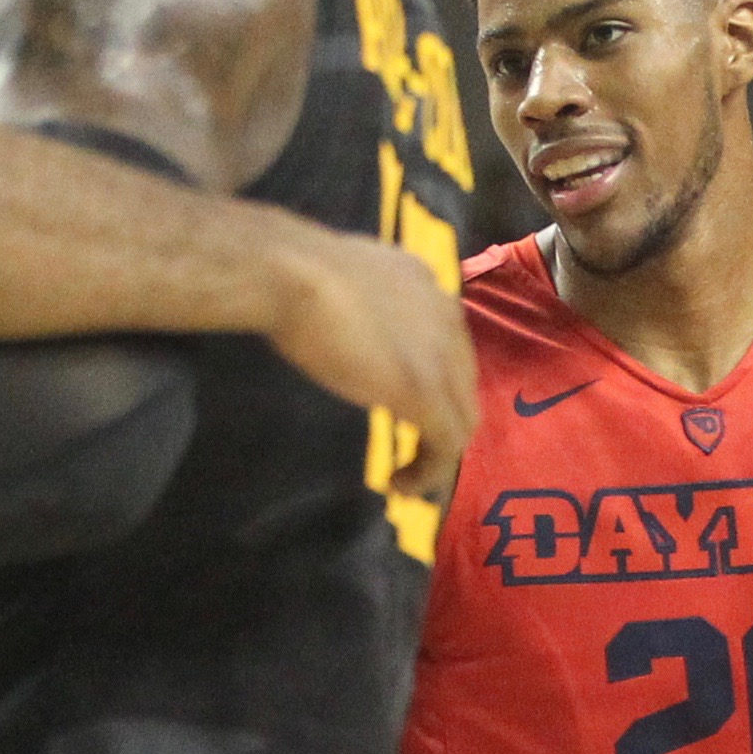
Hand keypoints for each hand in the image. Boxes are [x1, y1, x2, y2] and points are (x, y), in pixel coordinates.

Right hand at [257, 224, 471, 512]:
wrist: (290, 273)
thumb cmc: (292, 270)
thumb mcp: (341, 281)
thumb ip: (358, 303)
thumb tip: (342, 322)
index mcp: (425, 286)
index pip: (447, 343)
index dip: (431, 380)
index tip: (403, 408)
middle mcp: (446, 317)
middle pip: (461, 382)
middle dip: (441, 419)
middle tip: (411, 449)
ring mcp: (440, 355)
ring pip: (462, 417)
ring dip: (437, 453)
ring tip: (406, 477)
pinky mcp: (425, 390)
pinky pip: (446, 443)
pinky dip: (429, 472)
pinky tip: (400, 483)